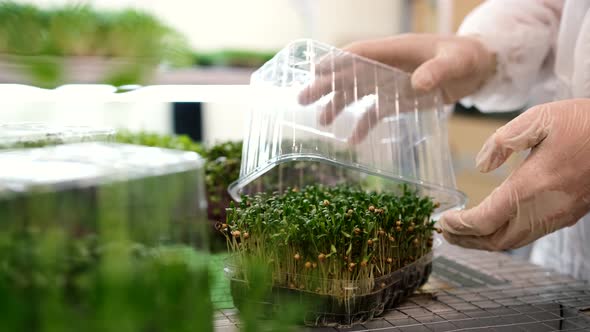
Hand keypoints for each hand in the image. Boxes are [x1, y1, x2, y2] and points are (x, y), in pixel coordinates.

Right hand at [298, 34, 495, 142]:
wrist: (479, 68)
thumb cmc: (467, 56)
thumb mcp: (456, 60)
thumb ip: (438, 70)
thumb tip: (418, 84)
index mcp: (395, 50)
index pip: (360, 53)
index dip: (337, 61)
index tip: (316, 70)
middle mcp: (387, 65)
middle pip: (350, 74)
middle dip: (325, 85)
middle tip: (302, 99)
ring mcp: (391, 83)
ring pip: (357, 93)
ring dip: (337, 105)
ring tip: (321, 120)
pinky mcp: (398, 99)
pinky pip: (376, 112)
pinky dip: (363, 124)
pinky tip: (352, 139)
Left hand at [439, 99, 589, 249]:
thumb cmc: (583, 124)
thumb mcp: (539, 119)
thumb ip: (503, 141)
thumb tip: (481, 165)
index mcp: (531, 186)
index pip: (484, 220)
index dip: (459, 225)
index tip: (441, 221)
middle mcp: (542, 209)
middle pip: (495, 240)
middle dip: (466, 240)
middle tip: (444, 232)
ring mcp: (556, 216)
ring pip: (512, 242)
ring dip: (483, 241)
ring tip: (462, 233)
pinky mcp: (565, 215)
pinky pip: (527, 235)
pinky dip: (502, 236)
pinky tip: (492, 224)